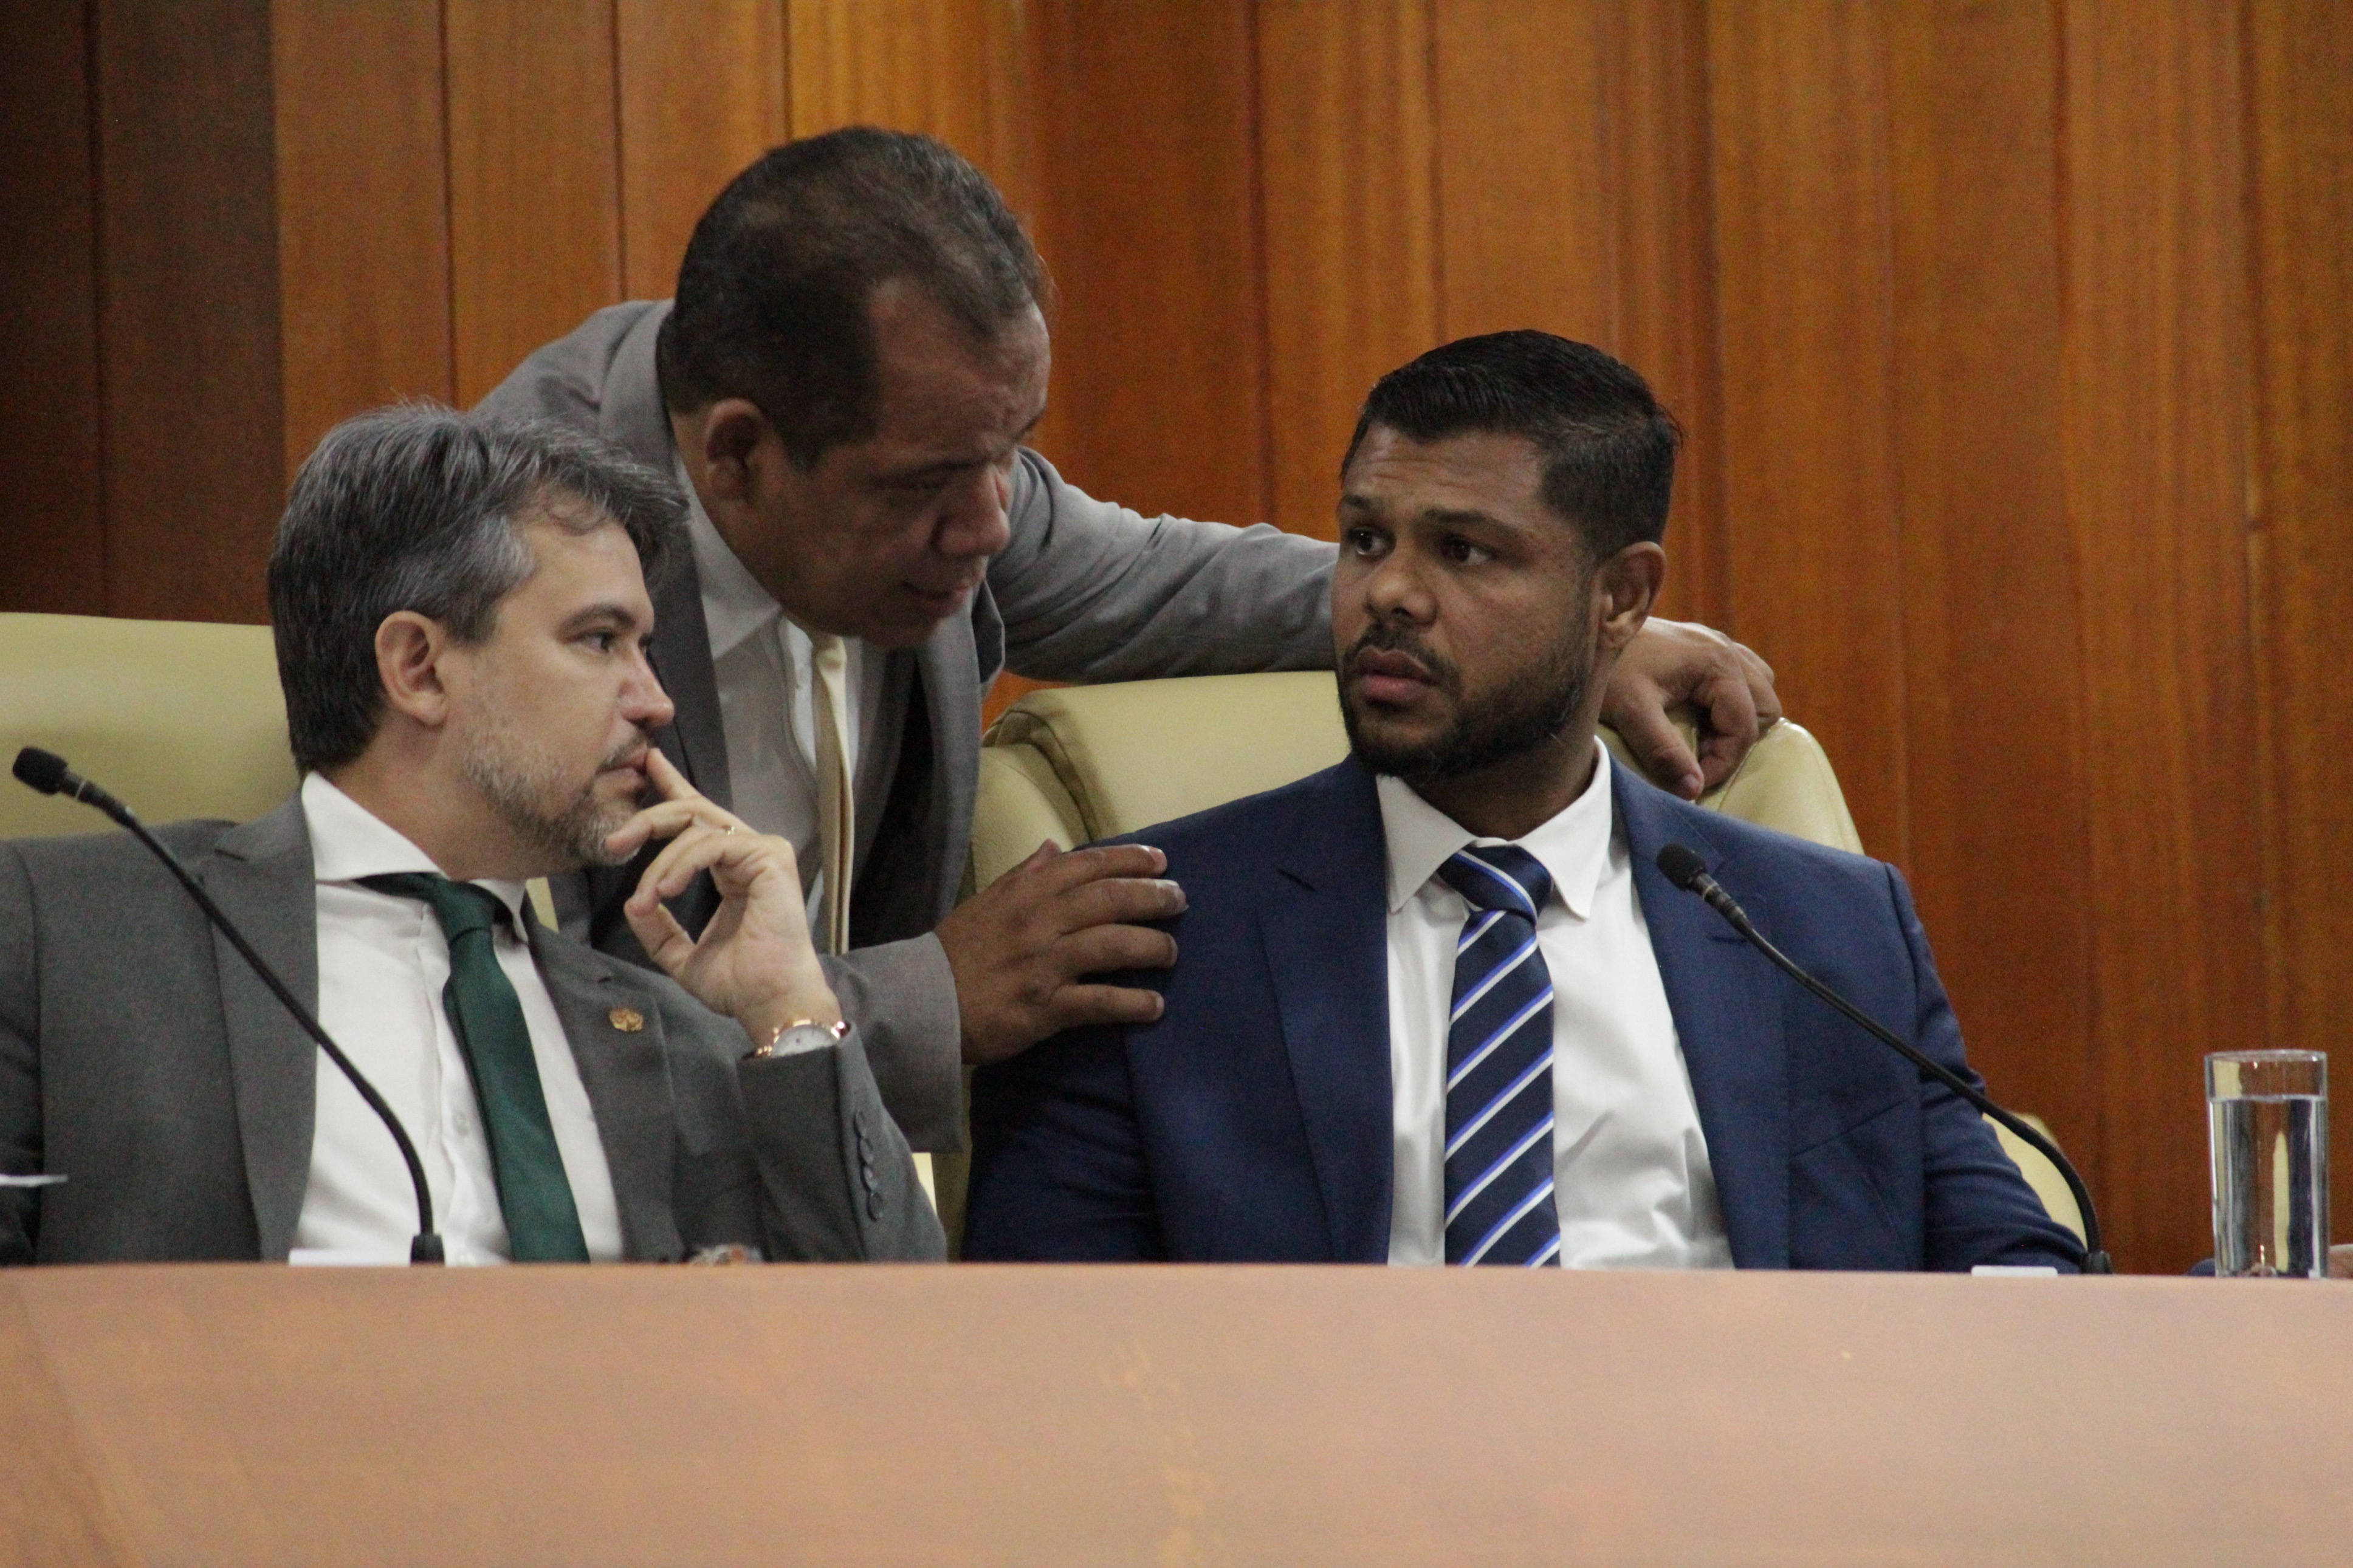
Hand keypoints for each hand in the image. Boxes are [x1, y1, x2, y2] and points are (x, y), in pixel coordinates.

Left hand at [607, 751, 841, 1041]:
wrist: (769, 1000)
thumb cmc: (740, 984)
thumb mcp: (681, 956)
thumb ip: (659, 930)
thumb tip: (634, 904)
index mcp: (732, 869)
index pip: (699, 820)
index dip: (672, 788)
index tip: (648, 765)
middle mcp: (749, 853)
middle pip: (693, 811)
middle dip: (649, 819)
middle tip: (616, 841)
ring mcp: (763, 851)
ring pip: (697, 827)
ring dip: (659, 863)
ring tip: (647, 899)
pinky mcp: (769, 857)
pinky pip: (712, 845)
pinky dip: (681, 866)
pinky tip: (667, 891)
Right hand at [935, 841, 1185, 1064]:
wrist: (920, 1003)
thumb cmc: (957, 952)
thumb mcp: (987, 901)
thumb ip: (1025, 874)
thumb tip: (1054, 846)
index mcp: (1026, 891)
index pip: (1088, 865)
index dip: (1130, 860)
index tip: (1161, 862)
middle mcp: (1040, 921)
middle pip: (1110, 899)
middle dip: (1152, 897)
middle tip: (1180, 901)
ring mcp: (1044, 964)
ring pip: (1112, 944)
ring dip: (1151, 947)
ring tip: (1172, 953)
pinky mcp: (1045, 1007)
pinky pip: (1099, 1001)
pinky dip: (1131, 1003)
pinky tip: (1155, 1007)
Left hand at [1602, 617, 1781, 799]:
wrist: (1588, 627)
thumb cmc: (1609, 666)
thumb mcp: (1632, 712)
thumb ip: (1663, 751)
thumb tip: (1694, 790)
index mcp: (1719, 663)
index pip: (1745, 726)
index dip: (1724, 762)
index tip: (1696, 784)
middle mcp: (1728, 649)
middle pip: (1765, 707)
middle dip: (1737, 739)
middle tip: (1699, 756)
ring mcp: (1718, 643)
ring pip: (1757, 690)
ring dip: (1738, 719)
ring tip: (1700, 737)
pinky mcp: (1703, 645)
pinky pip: (1739, 677)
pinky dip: (1728, 701)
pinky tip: (1697, 715)